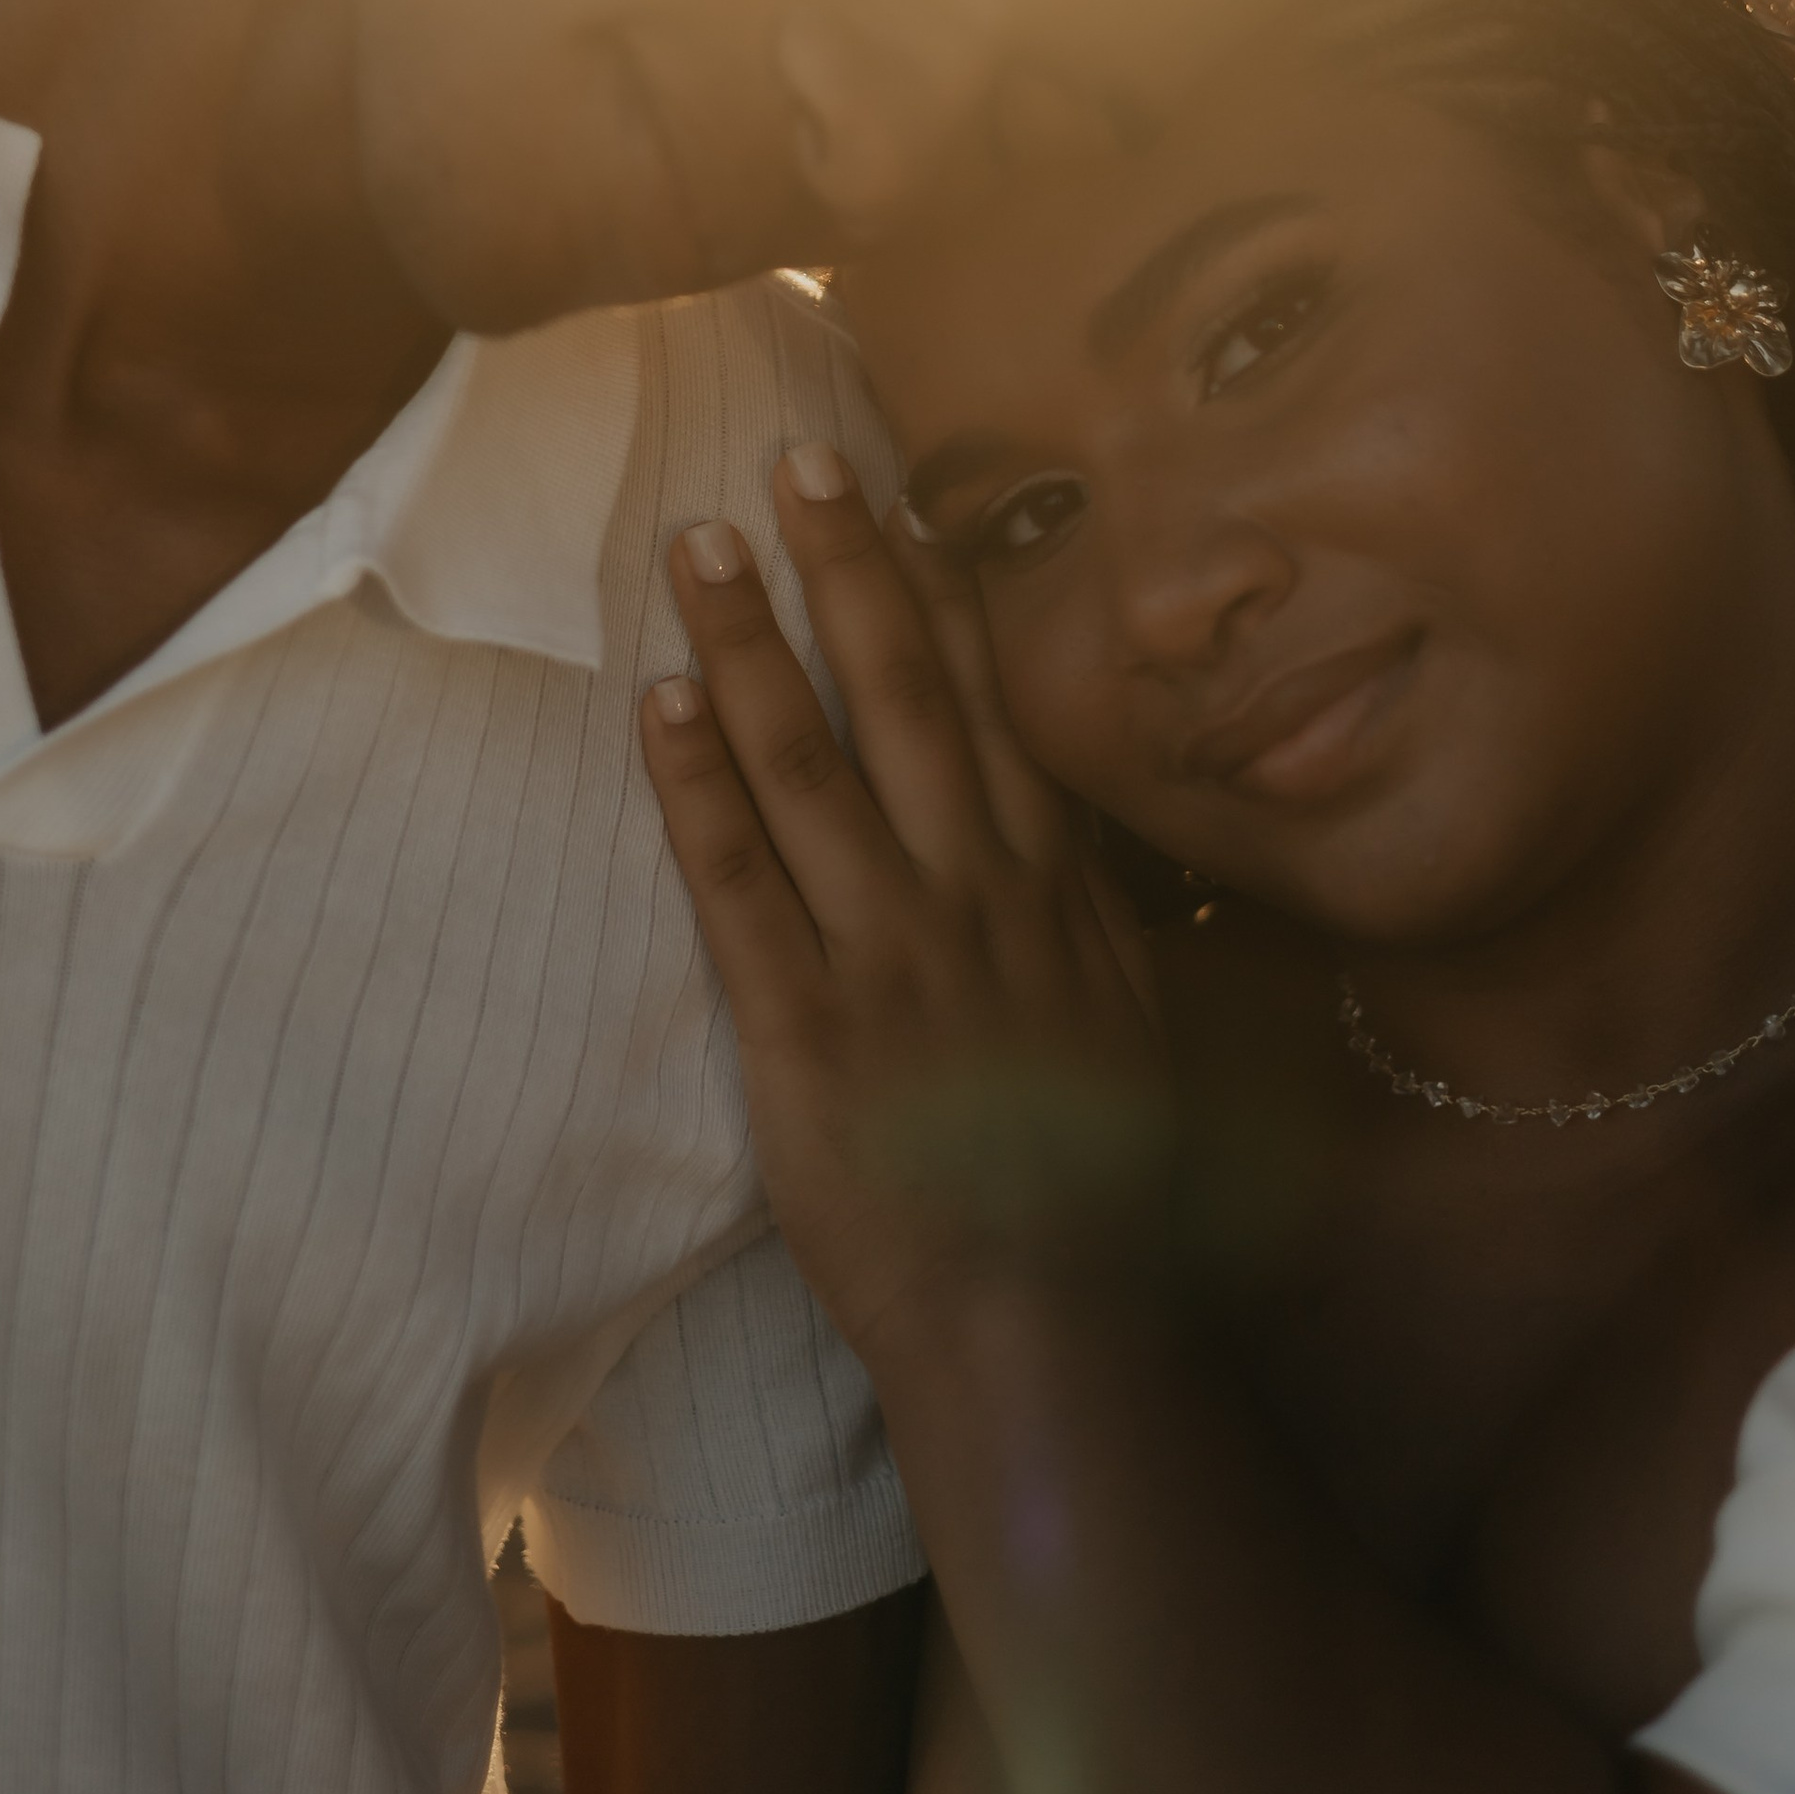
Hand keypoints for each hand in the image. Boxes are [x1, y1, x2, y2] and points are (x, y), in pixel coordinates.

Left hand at [640, 444, 1167, 1371]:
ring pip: (811, 765)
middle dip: (845, 573)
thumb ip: (1098, 929)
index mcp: (1055, 896)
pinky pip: (739, 883)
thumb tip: (1072, 848)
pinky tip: (661, 701)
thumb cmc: (1104, 1206)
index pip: (991, 710)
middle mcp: (976, 900)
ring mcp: (889, 959)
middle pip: (904, 700)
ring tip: (701, 545)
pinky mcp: (804, 1032)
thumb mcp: (1132, 1038)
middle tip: (792, 463)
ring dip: (752, 644)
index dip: (940, 597)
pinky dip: (698, 783)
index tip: (899, 502)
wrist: (1056, 1331)